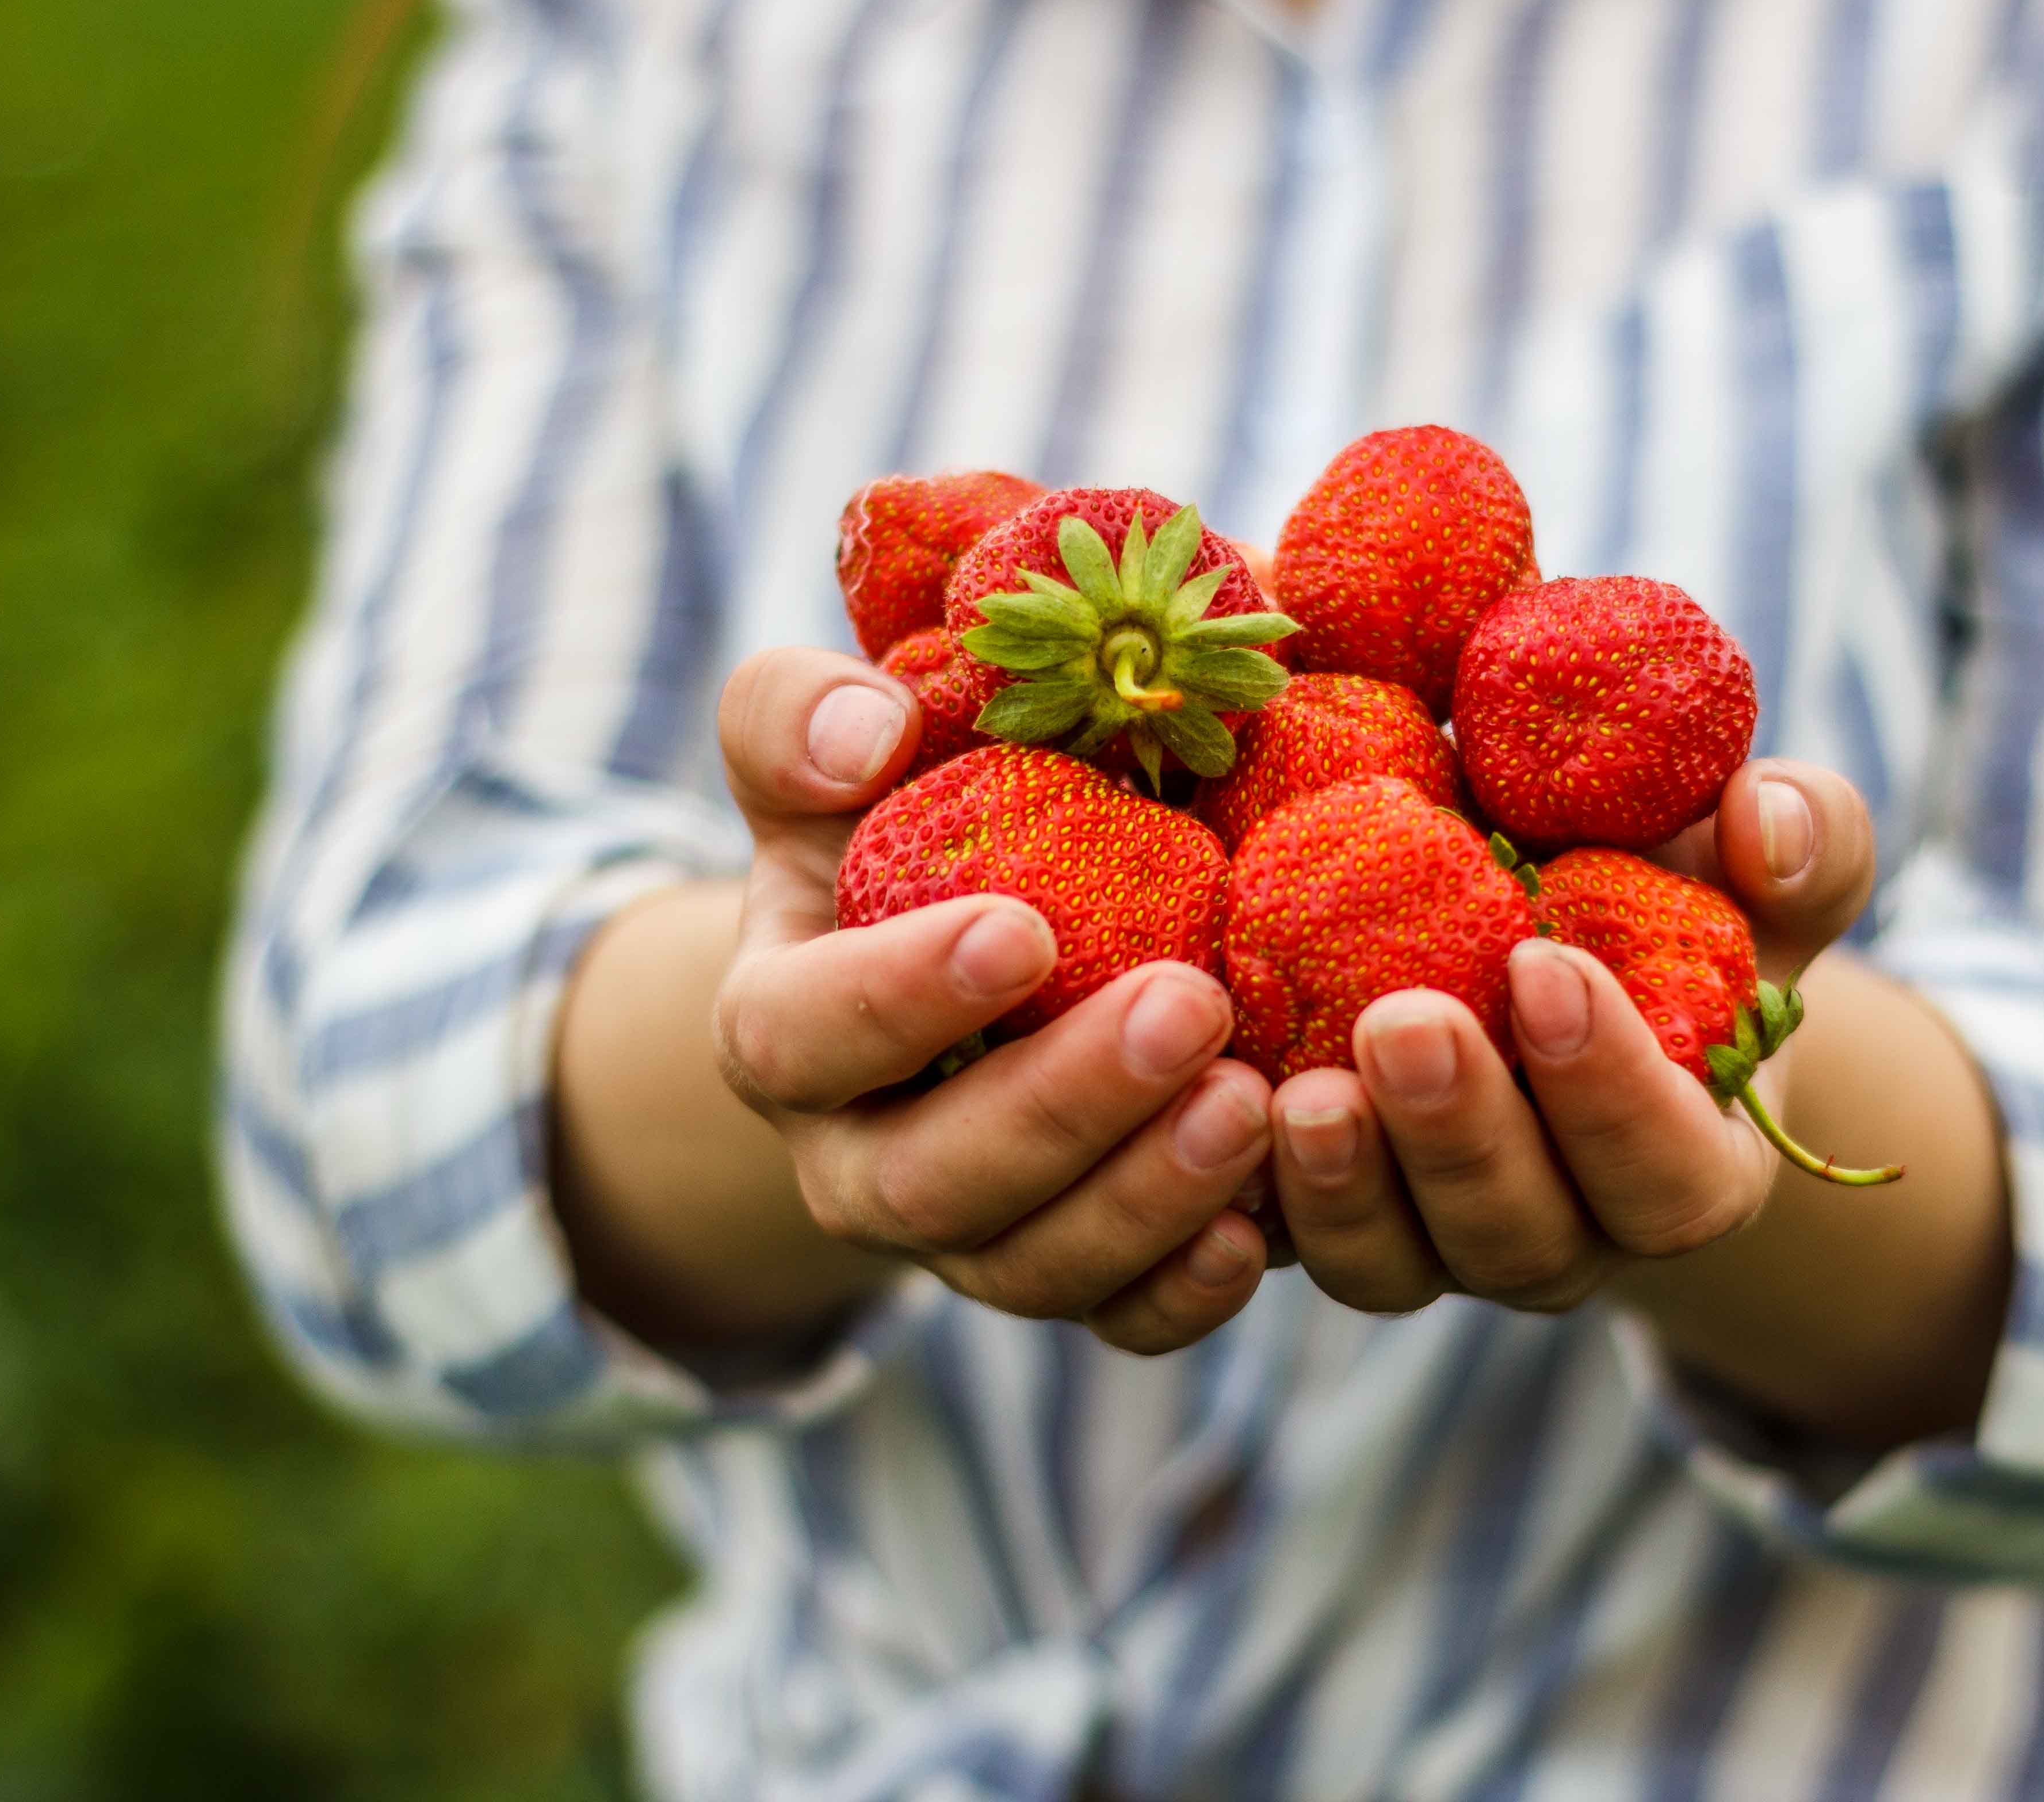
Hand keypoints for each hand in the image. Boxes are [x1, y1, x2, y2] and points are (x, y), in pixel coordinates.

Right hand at [710, 647, 1273, 1354]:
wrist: (939, 953)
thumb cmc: (882, 831)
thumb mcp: (820, 762)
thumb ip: (801, 721)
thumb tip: (865, 729)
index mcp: (783, 1028)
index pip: (806, 1034)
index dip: (902, 996)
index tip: (1023, 930)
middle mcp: (855, 1160)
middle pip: (932, 1179)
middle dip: (1063, 1104)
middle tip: (1191, 1006)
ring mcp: (962, 1236)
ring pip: (1031, 1267)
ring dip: (1144, 1198)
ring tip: (1253, 1106)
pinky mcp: (1064, 1274)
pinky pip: (1115, 1322)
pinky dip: (1184, 1293)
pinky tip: (1260, 1231)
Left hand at [1264, 761, 1877, 1314]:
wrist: (1544, 944)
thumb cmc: (1666, 901)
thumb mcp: (1743, 868)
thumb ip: (1799, 838)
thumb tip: (1768, 818)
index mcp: (1686, 1165)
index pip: (1671, 1176)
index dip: (1614, 1093)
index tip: (1548, 966)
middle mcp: (1563, 1232)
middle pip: (1520, 1234)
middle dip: (1461, 1137)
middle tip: (1400, 1024)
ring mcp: (1434, 1242)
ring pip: (1391, 1263)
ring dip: (1344, 1187)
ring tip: (1294, 1088)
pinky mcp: (1322, 1223)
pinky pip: (1277, 1252)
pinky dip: (1238, 1202)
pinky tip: (1202, 1112)